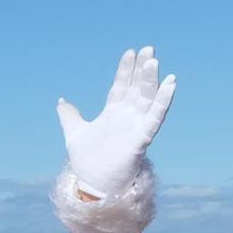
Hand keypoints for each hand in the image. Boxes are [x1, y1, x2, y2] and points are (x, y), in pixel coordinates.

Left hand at [57, 47, 175, 197]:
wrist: (93, 184)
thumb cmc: (88, 161)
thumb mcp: (74, 134)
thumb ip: (70, 116)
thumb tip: (61, 101)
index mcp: (112, 113)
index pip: (121, 86)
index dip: (125, 70)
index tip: (130, 52)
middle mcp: (127, 116)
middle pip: (136, 87)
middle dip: (141, 69)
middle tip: (148, 48)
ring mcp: (136, 125)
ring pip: (147, 98)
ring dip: (151, 80)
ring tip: (154, 61)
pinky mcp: (142, 137)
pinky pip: (156, 116)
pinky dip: (164, 100)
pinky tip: (171, 83)